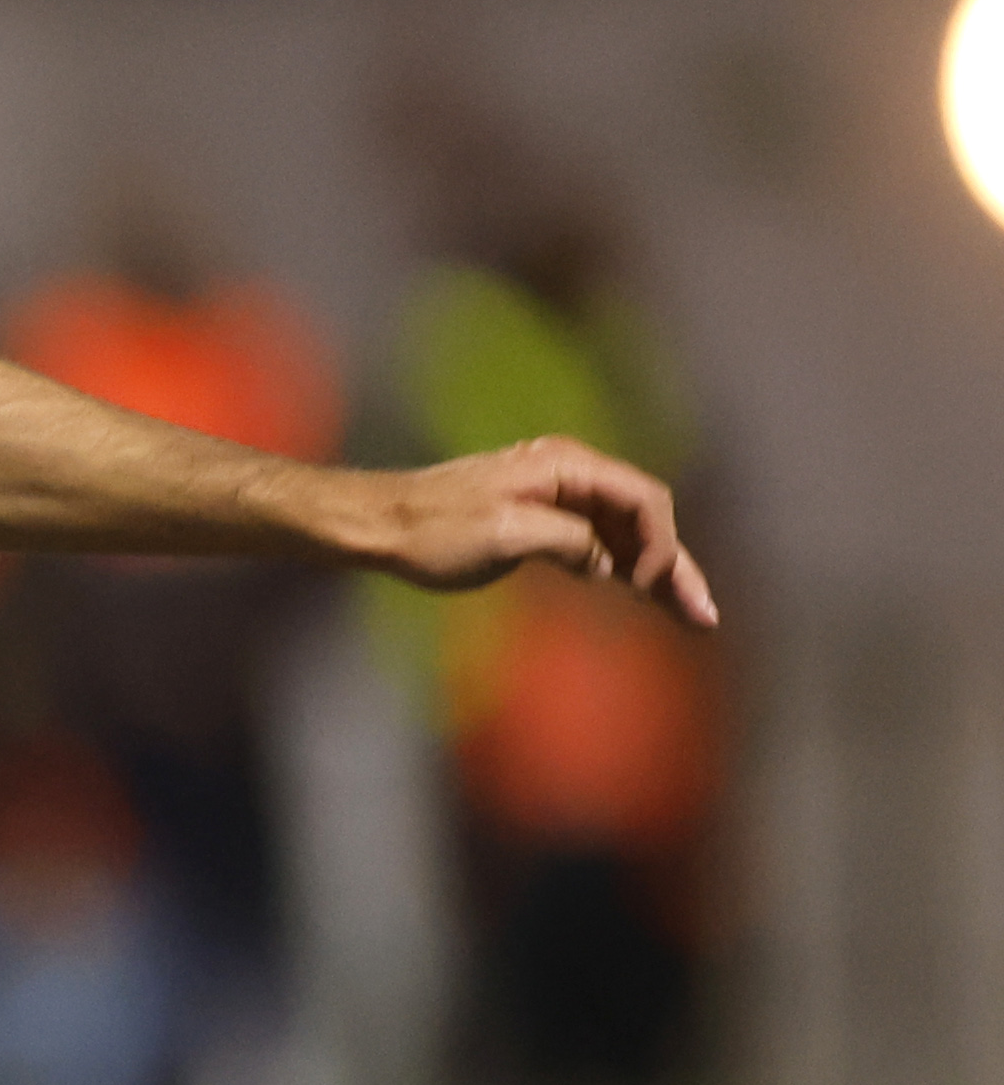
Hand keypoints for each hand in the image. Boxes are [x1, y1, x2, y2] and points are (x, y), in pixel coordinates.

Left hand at [347, 436, 717, 627]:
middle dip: (675, 568)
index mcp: (566, 466)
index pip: (644, 499)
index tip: (644, 588)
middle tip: (706, 618)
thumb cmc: (433, 529)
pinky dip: (619, 570)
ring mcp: (557, 498)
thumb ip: (568, 541)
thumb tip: (605, 562)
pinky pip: (596, 543)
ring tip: (689, 617)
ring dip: (655, 575)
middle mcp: (570, 475)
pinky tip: (639, 599)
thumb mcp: (506, 535)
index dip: (659, 544)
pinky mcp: (541, 521)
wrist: (377, 525)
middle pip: (644, 520)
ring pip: (623, 535)